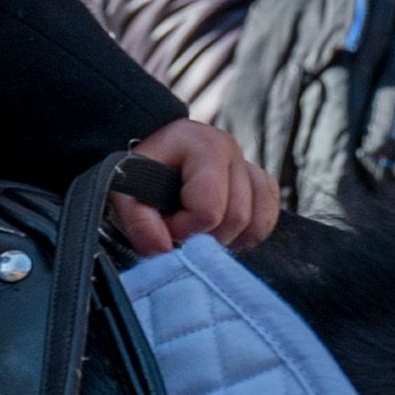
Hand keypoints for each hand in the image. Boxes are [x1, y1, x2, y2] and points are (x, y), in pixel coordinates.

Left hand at [119, 117, 275, 249]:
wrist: (153, 158)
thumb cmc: (142, 173)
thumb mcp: (126, 191)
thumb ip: (138, 220)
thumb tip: (164, 250)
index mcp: (203, 145)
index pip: (209, 208)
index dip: (185, 228)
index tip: (165, 224)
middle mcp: (233, 151)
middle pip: (236, 218)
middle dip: (205, 236)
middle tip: (180, 229)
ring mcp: (249, 167)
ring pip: (256, 222)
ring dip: (227, 238)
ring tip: (199, 230)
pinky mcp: (260, 184)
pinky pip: (268, 218)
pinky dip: (248, 234)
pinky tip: (223, 231)